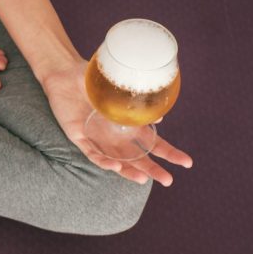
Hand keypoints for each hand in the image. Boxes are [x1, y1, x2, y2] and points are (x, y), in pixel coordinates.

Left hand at [38, 58, 192, 186]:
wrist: (65, 72)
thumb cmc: (93, 80)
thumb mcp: (120, 88)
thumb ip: (138, 102)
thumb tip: (158, 120)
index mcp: (129, 125)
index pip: (153, 143)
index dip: (169, 153)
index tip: (187, 163)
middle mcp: (115, 135)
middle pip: (137, 157)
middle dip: (153, 169)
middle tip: (168, 180)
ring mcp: (98, 138)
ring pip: (116, 161)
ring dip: (129, 171)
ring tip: (143, 179)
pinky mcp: (79, 136)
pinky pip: (92, 153)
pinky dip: (103, 161)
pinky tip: (115, 166)